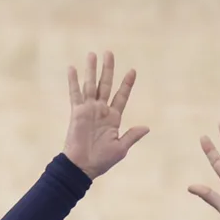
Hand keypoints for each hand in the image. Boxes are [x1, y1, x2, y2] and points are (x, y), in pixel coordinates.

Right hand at [62, 51, 149, 178]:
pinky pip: (75, 94)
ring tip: (92, 54)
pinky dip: (73, 81)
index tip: (132, 70)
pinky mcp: (77, 112)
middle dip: (108, 69)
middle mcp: (101, 110)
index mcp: (113, 118)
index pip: (121, 96)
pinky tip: (72, 68)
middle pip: (105, 85)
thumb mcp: (121, 148)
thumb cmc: (102, 160)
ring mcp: (89, 110)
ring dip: (92, 70)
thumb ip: (132, 135)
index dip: (127, 84)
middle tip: (109, 53)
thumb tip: (146, 127)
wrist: (83, 166)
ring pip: (91, 85)